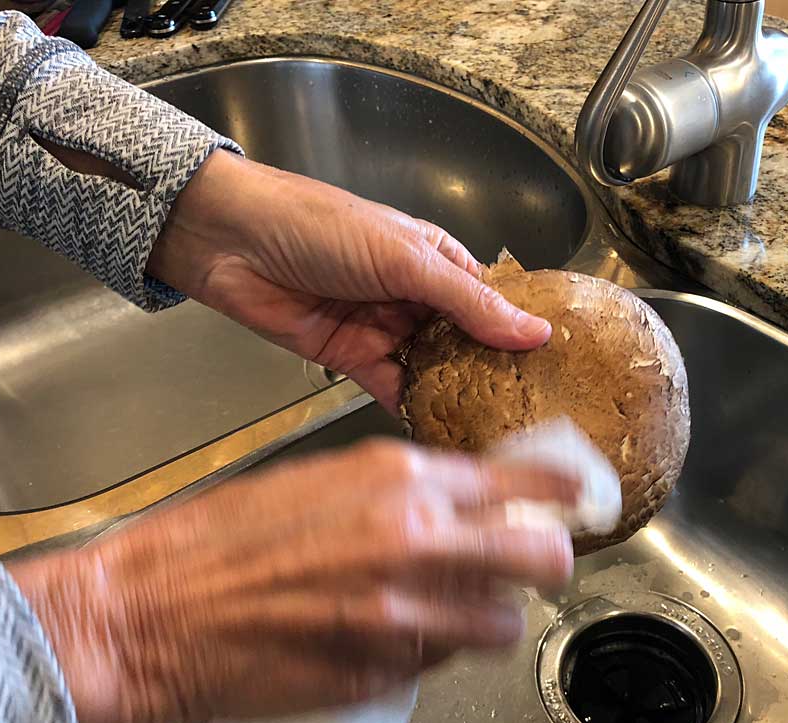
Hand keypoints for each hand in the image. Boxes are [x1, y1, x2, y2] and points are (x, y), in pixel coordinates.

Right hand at [9, 439, 575, 722]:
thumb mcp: (322, 480)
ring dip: (492, 616)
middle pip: (538, 553)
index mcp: (396, 477)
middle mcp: (412, 539)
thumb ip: (402, 488)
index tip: (580, 495)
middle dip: (547, 558)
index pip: (517, 476)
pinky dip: (439, 649)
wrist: (153, 610)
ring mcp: (402, 612)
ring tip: (458, 608)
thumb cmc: (222, 540)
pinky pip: (444, 660)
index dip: (561, 488)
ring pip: (502, 621)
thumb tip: (461, 498)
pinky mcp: (383, 670)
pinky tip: (400, 633)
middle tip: (536, 561)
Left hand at [147, 151, 551, 411]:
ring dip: (456, 396)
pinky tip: (442, 432)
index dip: (520, 334)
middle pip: (465, 343)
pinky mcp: (351, 359)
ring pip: (432, 370)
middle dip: (491, 375)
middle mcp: (416, 297)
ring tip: (495, 431)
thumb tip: (534, 331)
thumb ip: (468, 303)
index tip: (555, 372)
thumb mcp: (407, 259)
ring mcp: (384, 330)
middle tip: (530, 415)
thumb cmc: (319, 226)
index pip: (491, 303)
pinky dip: (414, 408)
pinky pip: (392, 389)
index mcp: (437, 261)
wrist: (231, 242)